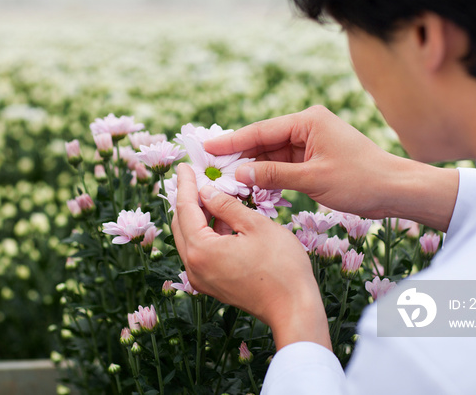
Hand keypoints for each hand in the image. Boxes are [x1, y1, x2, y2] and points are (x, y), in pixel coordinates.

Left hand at [172, 163, 331, 350]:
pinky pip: (201, 253)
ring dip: (198, 216)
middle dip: (187, 199)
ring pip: (190, 239)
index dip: (185, 184)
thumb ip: (227, 206)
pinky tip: (223, 219)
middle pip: (181, 225)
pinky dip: (207, 233)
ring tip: (212, 194)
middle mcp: (194, 267)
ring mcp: (202, 279)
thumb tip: (207, 192)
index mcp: (201, 250)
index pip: (185, 208)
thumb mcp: (256, 225)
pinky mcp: (213, 285)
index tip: (184, 165)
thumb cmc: (281, 267)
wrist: (294, 309)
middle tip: (194, 177)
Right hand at [204, 105, 458, 230]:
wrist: (395, 190)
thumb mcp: (313, 179)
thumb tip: (239, 172)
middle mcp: (307, 127)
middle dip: (238, 154)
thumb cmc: (360, 180)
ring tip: (224, 177)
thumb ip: (274, 175)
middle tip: (209, 165)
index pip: (261, 130)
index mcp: (308, 121)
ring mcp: (311, 143)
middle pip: (264, 141)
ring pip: (272, 154)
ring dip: (252, 166)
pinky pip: (284, 165)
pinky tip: (250, 183)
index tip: (206, 147)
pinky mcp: (314, 159)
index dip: (232, 140)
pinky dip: (269, 175)